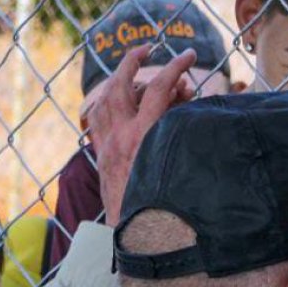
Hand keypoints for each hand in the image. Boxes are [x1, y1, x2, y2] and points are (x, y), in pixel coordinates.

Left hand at [84, 43, 196, 223]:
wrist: (138, 238)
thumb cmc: (169, 207)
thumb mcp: (184, 167)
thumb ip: (187, 132)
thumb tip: (192, 101)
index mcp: (145, 136)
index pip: (160, 88)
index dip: (176, 66)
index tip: (190, 55)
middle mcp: (121, 136)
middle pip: (122, 83)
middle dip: (135, 59)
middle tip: (151, 49)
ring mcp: (107, 145)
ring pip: (104, 98)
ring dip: (118, 79)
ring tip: (133, 69)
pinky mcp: (101, 156)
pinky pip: (96, 119)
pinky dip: (104, 103)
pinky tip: (115, 100)